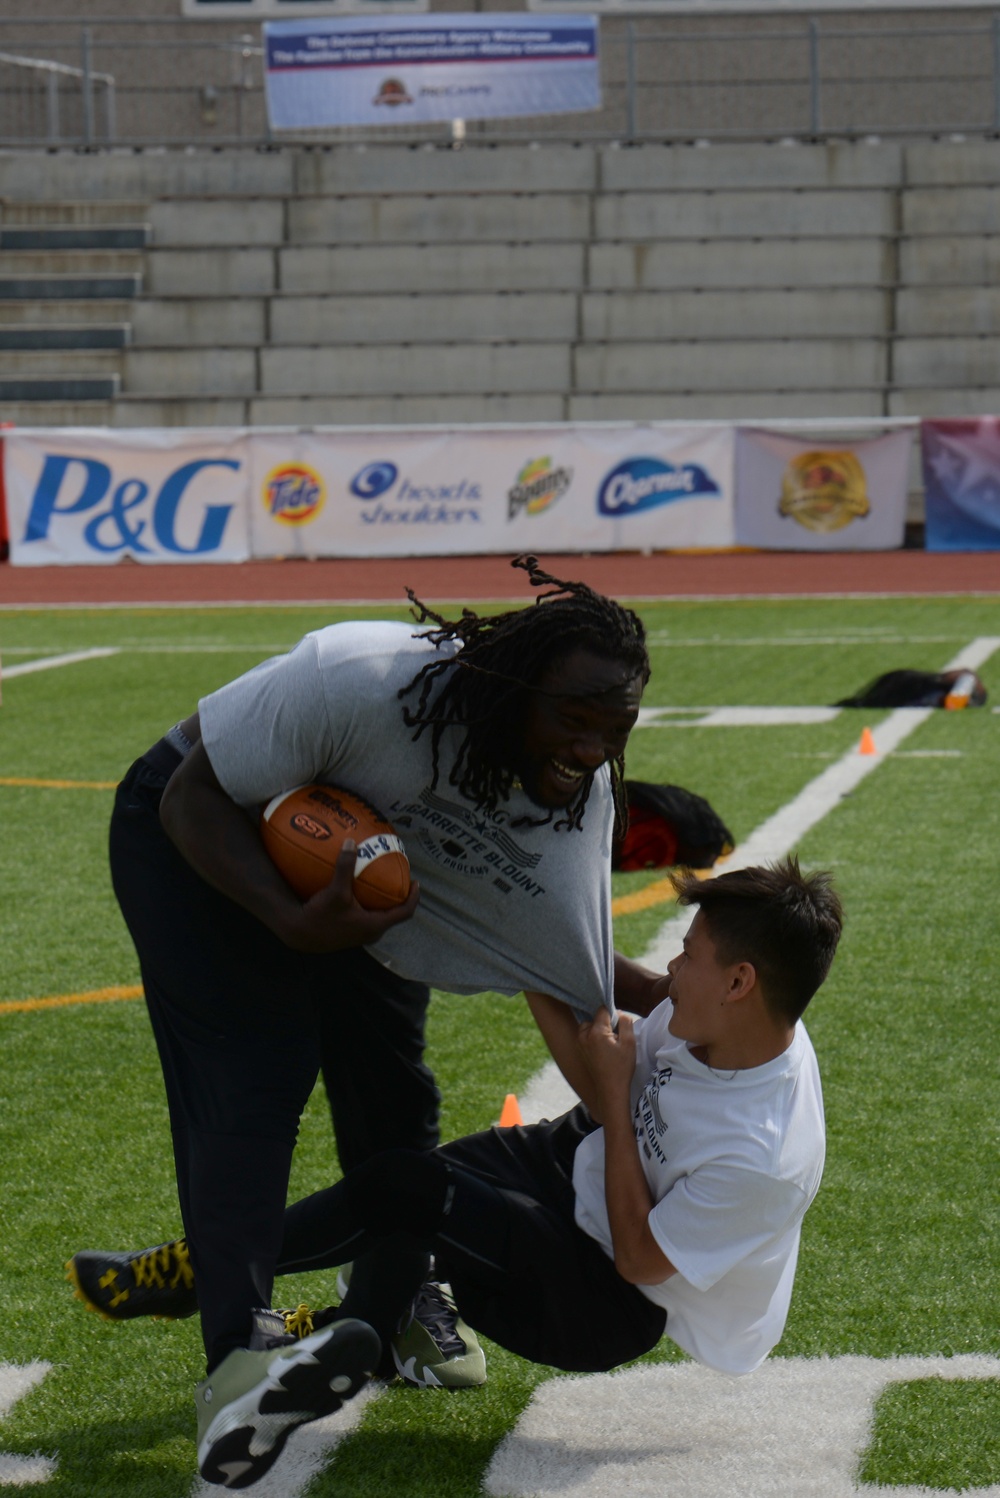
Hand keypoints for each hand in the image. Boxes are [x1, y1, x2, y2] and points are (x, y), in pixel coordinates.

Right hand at [280, 841, 420, 952]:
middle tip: (398, 880)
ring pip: (378, 917)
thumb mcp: (335, 891)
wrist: (298, 933)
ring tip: (381, 884)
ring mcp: (359, 935)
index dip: (413, 897)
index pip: (405, 912)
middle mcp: (370, 933)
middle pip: (393, 915)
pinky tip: (358, 892)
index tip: (416, 883)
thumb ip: (345, 867)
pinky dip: (368, 904)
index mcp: (375, 925)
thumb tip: (351, 842)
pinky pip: (366, 917)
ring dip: (382, 902)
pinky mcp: (348, 933)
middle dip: (398, 898)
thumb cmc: (320, 916)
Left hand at [578, 1007, 635, 1106]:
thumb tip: (620, 1013)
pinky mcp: (580, 1050)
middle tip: (616, 1038)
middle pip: (595, 1018)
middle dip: (605, 1023)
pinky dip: (593, 1037)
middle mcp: (584, 1036)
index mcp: (596, 1032)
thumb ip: (626, 1022)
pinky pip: (585, 1035)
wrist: (610, 1089)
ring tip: (609, 1044)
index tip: (620, 1027)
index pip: (603, 1010)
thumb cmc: (622, 1067)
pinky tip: (603, 1049)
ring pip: (589, 1026)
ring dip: (598, 1030)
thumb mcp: (629, 1043)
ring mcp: (579, 1043)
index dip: (614, 1015)